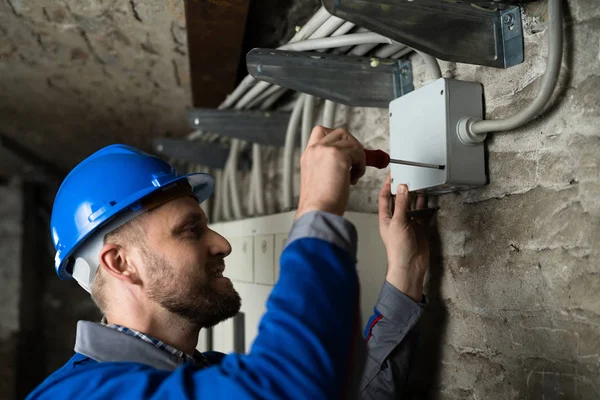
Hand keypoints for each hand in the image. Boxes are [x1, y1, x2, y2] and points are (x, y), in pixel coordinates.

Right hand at [296, 126, 365, 218]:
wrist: (317, 212)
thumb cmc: (320, 203)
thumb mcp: (319, 179)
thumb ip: (328, 165)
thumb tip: (348, 161)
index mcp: (308, 155)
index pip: (322, 132)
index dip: (338, 140)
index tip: (347, 154)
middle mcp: (314, 150)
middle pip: (340, 132)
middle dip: (353, 146)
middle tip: (355, 163)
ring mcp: (324, 150)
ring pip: (351, 141)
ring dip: (358, 157)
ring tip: (353, 175)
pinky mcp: (337, 155)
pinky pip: (358, 152)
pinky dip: (361, 166)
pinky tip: (353, 179)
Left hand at [378, 174, 429, 301]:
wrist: (410, 266)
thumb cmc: (398, 249)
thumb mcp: (398, 223)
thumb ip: (401, 204)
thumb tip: (402, 187)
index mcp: (386, 217)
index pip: (384, 196)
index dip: (387, 185)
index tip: (392, 173)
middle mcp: (396, 219)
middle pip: (398, 199)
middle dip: (402, 188)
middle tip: (408, 175)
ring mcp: (408, 223)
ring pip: (411, 205)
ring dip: (415, 195)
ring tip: (419, 183)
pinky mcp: (419, 228)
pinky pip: (422, 213)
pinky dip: (425, 205)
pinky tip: (427, 198)